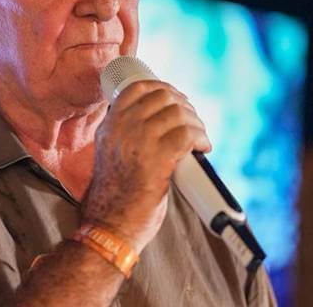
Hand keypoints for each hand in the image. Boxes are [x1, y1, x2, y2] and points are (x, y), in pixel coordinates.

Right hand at [81, 80, 210, 252]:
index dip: (163, 88)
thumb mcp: (108, 151)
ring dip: (196, 123)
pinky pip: (187, 135)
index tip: (176, 99)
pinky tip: (204, 147)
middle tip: (192, 121)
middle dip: (184, 106)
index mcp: (109, 125)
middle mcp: (121, 128)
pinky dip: (201, 138)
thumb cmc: (115, 193)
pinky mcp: (156, 159)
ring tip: (200, 137)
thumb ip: (123, 133)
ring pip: (178, 114)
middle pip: (163, 97)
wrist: (110, 223)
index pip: (138, 88)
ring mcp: (138, 142)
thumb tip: (154, 118)